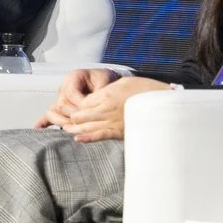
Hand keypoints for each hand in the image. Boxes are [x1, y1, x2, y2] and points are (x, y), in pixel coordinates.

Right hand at [33, 66, 117, 127]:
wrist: (103, 81)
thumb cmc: (104, 80)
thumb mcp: (104, 82)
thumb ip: (99, 93)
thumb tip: (93, 107)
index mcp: (73, 77)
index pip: (71, 93)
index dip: (80, 104)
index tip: (90, 111)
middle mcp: (64, 87)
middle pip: (62, 103)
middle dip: (71, 115)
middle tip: (83, 122)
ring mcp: (60, 97)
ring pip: (55, 110)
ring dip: (62, 120)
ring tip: (68, 128)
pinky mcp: (60, 107)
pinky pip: (50, 114)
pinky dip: (44, 121)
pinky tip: (38, 128)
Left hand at [39, 73, 168, 143]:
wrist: (162, 103)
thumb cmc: (144, 90)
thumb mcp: (123, 83)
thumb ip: (107, 90)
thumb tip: (95, 97)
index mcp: (106, 95)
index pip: (81, 103)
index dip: (71, 106)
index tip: (65, 107)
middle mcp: (105, 109)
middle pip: (79, 116)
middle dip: (68, 118)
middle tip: (59, 118)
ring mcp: (111, 121)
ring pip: (86, 127)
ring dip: (73, 129)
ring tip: (65, 128)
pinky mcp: (119, 132)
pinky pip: (100, 136)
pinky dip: (87, 138)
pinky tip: (77, 139)